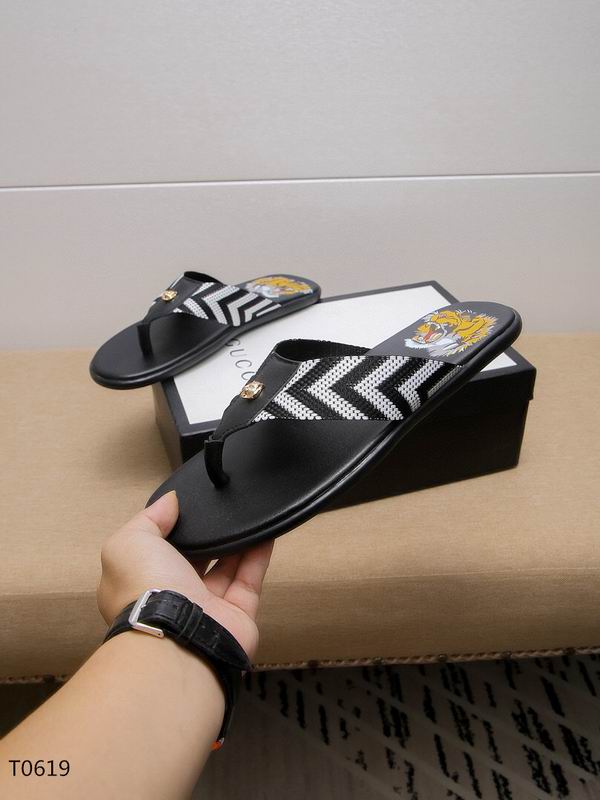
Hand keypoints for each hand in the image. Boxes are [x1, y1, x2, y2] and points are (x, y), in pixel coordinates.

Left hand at [97, 491, 272, 659]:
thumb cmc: (144, 590)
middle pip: (192, 561)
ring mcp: (205, 610)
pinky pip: (249, 580)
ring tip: (245, 515)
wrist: (178, 638)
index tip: (184, 508)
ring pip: (224, 569)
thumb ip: (148, 519)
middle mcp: (171, 599)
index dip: (168, 530)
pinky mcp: (237, 616)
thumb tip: (169, 501)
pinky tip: (264, 531)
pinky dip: (257, 556)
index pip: (154, 552)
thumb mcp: (129, 543)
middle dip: (204, 538)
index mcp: (139, 584)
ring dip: (234, 543)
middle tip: (218, 511)